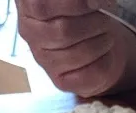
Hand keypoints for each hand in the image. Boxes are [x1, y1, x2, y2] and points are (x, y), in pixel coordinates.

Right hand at [17, 0, 135, 97]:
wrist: (96, 40)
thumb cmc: (83, 12)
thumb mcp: (79, 0)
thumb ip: (80, 0)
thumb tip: (92, 1)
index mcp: (29, 7)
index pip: (41, 6)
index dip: (74, 5)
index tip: (95, 3)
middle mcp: (30, 33)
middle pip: (63, 31)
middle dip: (92, 23)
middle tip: (105, 19)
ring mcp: (44, 59)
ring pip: (78, 53)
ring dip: (101, 40)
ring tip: (106, 33)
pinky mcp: (61, 81)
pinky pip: (90, 72)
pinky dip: (106, 59)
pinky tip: (106, 51)